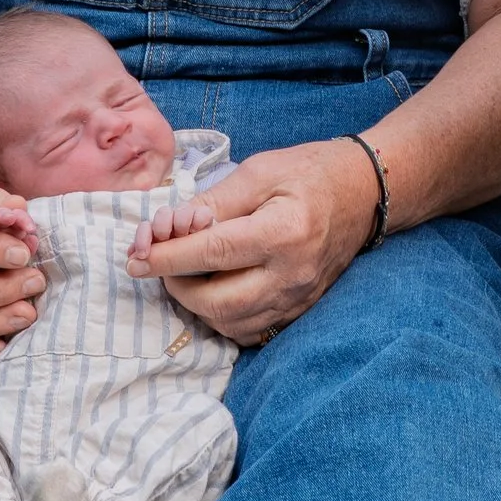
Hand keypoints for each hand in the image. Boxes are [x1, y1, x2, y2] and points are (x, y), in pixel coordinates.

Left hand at [129, 137, 381, 344]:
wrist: (365, 193)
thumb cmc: (310, 172)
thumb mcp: (260, 171)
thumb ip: (214, 201)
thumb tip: (170, 229)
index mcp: (283, 232)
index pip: (212, 253)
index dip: (167, 258)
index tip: (134, 258)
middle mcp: (293, 274)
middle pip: (218, 302)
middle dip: (177, 287)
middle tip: (161, 264)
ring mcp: (299, 298)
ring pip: (231, 324)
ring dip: (196, 306)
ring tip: (185, 276)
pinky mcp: (300, 310)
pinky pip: (251, 330)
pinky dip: (222, 318)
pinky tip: (213, 291)